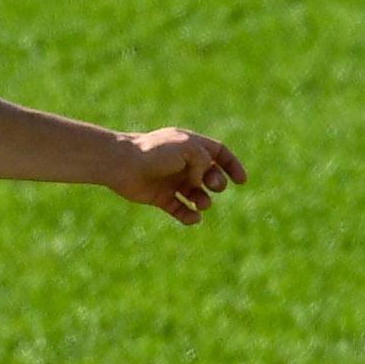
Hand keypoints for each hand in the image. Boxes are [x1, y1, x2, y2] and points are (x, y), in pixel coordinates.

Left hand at [106, 129, 246, 224]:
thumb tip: (201, 183)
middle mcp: (183, 164)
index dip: (232, 166)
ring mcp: (172, 181)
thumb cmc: (154, 152)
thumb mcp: (188, 147)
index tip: (242, 181)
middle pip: (211, 175)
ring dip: (205, 201)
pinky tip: (192, 217)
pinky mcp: (161, 198)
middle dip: (217, 182)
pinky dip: (189, 217)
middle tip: (211, 184)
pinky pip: (181, 211)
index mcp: (190, 146)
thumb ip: (204, 161)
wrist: (122, 164)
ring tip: (201, 202)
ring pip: (198, 195)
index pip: (218, 153)